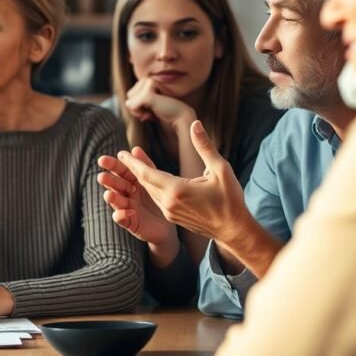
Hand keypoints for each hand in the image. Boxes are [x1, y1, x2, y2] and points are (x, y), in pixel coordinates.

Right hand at [97, 151, 173, 245]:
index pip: (120, 171)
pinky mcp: (130, 222)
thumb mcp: (155, 179)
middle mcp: (127, 194)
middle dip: (108, 181)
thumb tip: (135, 148)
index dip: (112, 165)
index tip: (102, 160)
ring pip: (116, 202)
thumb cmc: (160, 199)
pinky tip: (125, 212)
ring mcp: (127, 208)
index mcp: (132, 181)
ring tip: (109, 195)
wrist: (169, 224)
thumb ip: (146, 165)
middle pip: (115, 185)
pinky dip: (121, 215)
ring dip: (111, 198)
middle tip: (102, 177)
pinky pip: (122, 219)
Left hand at [117, 120, 247, 242]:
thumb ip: (204, 146)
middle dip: (132, 169)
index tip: (121, 153)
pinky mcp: (173, 218)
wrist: (234, 231)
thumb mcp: (220, 169)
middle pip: (144, 183)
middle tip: (121, 157)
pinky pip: (156, 199)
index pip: (147, 174)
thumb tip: (196, 124)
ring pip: (150, 192)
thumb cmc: (230, 199)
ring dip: (141, 178)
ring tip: (133, 165)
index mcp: (177, 190)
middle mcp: (168, 203)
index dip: (133, 163)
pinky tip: (150, 180)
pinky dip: (150, 188)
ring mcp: (169, 212)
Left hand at [123, 78, 196, 128]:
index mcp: (148, 81)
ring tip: (154, 109)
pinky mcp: (148, 94)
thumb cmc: (165, 112)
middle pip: (129, 97)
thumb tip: (127, 103)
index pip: (130, 95)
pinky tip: (153, 111)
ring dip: (139, 111)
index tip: (152, 107)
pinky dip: (140, 113)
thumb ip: (137, 103)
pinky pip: (133, 107)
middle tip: (153, 109)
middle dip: (137, 108)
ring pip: (130, 102)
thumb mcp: (148, 106)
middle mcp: (148, 79)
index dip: (138, 105)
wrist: (180, 116)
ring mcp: (148, 86)